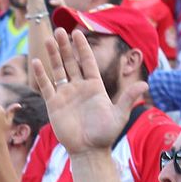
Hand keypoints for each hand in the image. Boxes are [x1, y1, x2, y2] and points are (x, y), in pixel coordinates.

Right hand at [32, 28, 142, 154]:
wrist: (89, 151)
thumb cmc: (105, 134)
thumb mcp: (119, 115)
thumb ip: (129, 98)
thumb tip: (145, 84)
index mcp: (94, 87)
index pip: (87, 62)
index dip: (82, 47)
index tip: (78, 32)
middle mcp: (79, 88)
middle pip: (70, 62)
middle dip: (65, 47)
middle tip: (60, 30)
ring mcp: (65, 95)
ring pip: (57, 71)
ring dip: (53, 55)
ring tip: (49, 39)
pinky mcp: (54, 105)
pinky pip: (46, 87)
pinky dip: (41, 75)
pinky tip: (36, 62)